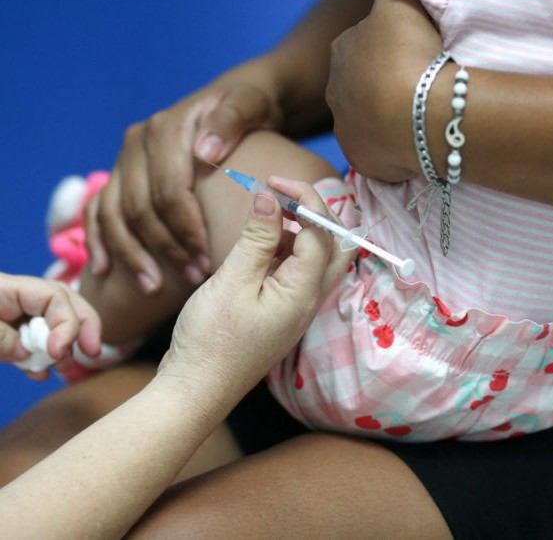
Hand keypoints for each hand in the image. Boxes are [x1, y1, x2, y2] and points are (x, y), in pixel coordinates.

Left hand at [0, 273, 100, 379]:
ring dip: (63, 347)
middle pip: (64, 303)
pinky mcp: (5, 333)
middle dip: (83, 326)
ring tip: (63, 368)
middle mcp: (17, 297)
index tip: (57, 352)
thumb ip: (1, 337)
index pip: (55, 296)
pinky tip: (40, 374)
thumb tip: (27, 352)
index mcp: (7, 288)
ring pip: (52, 323)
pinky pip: (32, 341)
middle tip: (93, 352)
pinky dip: (41, 357)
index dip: (66, 324)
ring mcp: (11, 314)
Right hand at [85, 62, 283, 293]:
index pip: (169, 189)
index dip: (186, 228)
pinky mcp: (118, 177)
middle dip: (166, 248)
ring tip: (155, 287)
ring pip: (114, 215)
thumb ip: (232, 120)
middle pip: (140, 207)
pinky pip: (98, 212)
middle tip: (194, 275)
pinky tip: (105, 270)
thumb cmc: (247, 109)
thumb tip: (206, 150)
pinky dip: (100, 242)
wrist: (232, 106)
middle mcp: (137, 144)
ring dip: (133, 255)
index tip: (206, 257)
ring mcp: (123, 161)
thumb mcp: (248, 105)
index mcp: (166, 128)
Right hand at [156, 178, 353, 412]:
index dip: (303, 198)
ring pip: (318, 257)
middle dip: (315, 211)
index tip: (272, 181)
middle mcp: (311, 298)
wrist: (196, 391)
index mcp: (305, 291)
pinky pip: (297, 271)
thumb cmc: (210, 340)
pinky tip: (257, 244)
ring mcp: (299, 307)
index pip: (323, 231)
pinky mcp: (284, 311)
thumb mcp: (232, 281)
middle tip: (281, 194)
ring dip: (298, 229)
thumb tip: (272, 196)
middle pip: (337, 244)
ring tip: (263, 217)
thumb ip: (257, 237)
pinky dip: (284, 249)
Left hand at [326, 0, 442, 181]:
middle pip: (361, 86)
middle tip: (416, 85)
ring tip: (417, 114)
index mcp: (341, 54)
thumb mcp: (398, 2)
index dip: (384, 48)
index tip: (408, 53)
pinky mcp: (363, 160)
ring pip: (368, 119)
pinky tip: (413, 139)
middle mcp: (336, 94)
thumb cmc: (407, 54)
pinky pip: (378, 150)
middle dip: (381, 85)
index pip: (358, 46)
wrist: (419, 114)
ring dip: (386, 116)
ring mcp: (349, 130)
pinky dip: (393, 145)